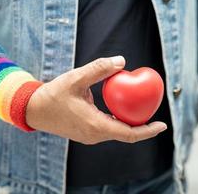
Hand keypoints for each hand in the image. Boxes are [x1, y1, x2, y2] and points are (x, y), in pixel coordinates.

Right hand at [26, 56, 166, 143]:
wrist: (34, 110)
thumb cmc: (53, 95)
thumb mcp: (76, 78)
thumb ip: (98, 69)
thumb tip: (121, 61)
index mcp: (95, 126)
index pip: (129, 133)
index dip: (148, 130)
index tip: (163, 125)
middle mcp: (95, 135)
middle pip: (126, 134)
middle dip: (142, 125)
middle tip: (153, 110)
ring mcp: (90, 136)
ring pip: (117, 131)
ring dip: (130, 122)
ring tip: (140, 108)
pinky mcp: (85, 133)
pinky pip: (107, 129)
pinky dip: (118, 120)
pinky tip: (120, 108)